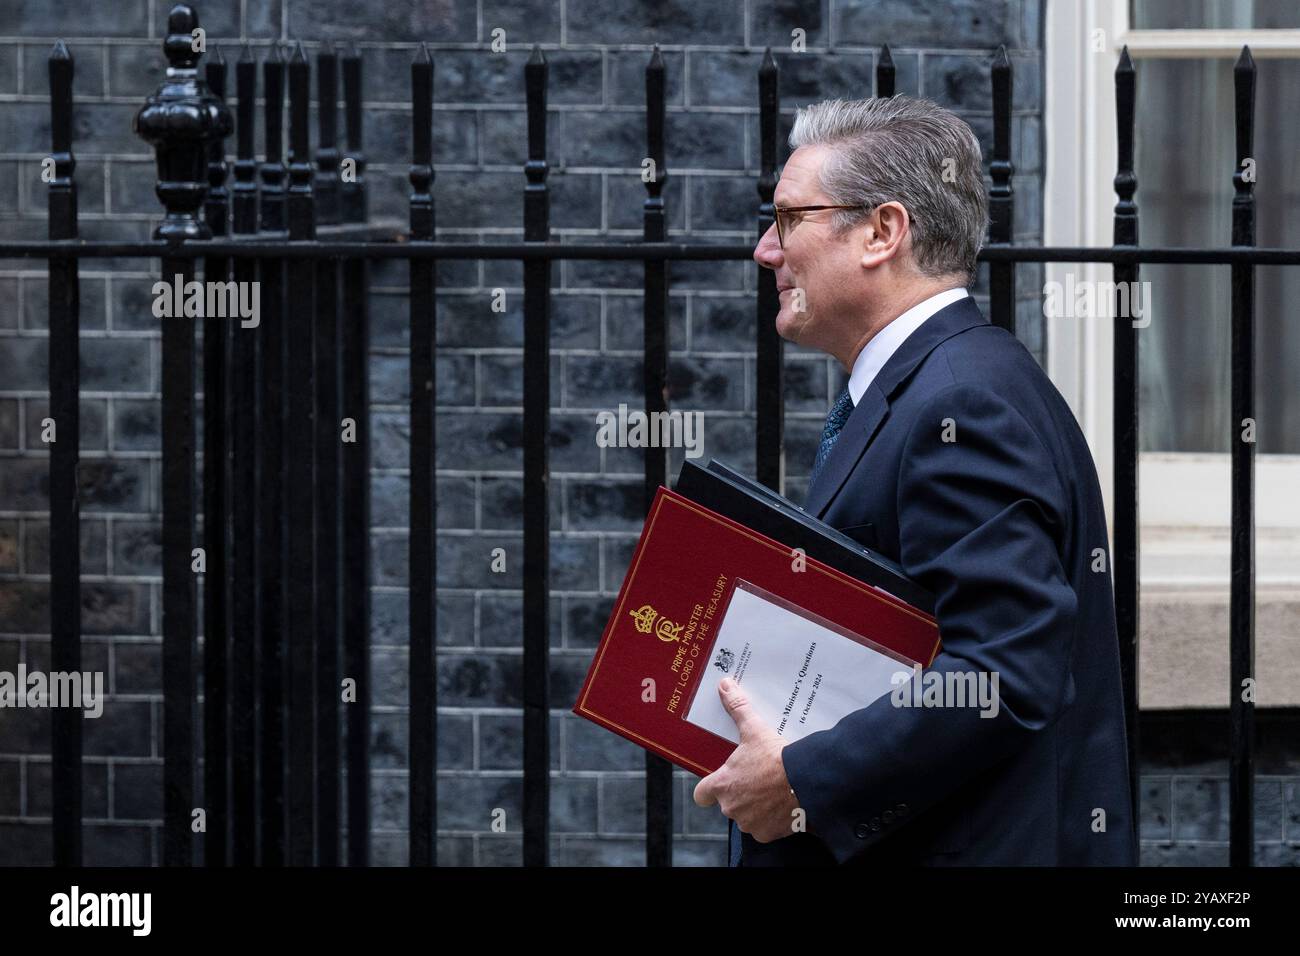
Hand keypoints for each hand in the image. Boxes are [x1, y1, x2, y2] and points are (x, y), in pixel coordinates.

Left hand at [692, 677, 802, 842]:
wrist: (805, 782)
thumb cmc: (775, 758)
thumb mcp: (754, 729)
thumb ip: (737, 708)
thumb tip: (724, 686)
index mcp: (722, 785)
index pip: (701, 795)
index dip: (708, 788)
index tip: (718, 781)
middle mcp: (731, 808)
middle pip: (728, 803)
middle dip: (740, 793)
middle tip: (757, 778)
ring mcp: (749, 823)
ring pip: (747, 816)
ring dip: (756, 807)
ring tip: (772, 790)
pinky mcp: (767, 834)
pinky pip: (765, 828)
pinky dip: (772, 819)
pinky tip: (783, 804)